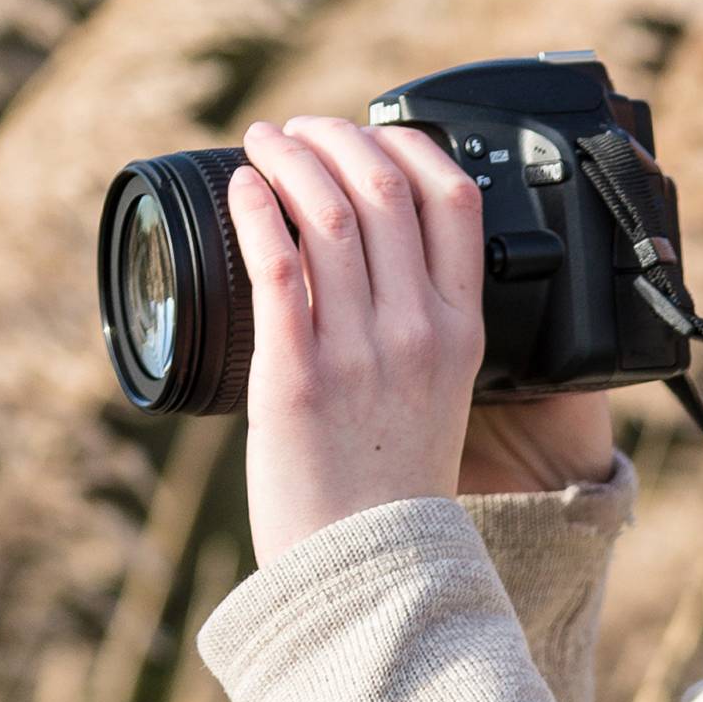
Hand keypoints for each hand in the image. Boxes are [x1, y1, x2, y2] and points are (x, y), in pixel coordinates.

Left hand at [224, 116, 613, 560]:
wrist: (364, 570)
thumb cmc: (390, 486)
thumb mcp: (437, 396)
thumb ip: (421, 327)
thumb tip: (367, 253)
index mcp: (462, 334)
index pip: (455, 200)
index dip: (408, 145)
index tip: (369, 135)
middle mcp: (416, 332)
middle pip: (382, 188)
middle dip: (330, 137)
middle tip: (295, 130)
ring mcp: (357, 352)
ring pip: (325, 209)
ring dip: (284, 158)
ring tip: (261, 146)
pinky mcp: (294, 373)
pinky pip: (274, 262)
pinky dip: (253, 208)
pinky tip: (239, 190)